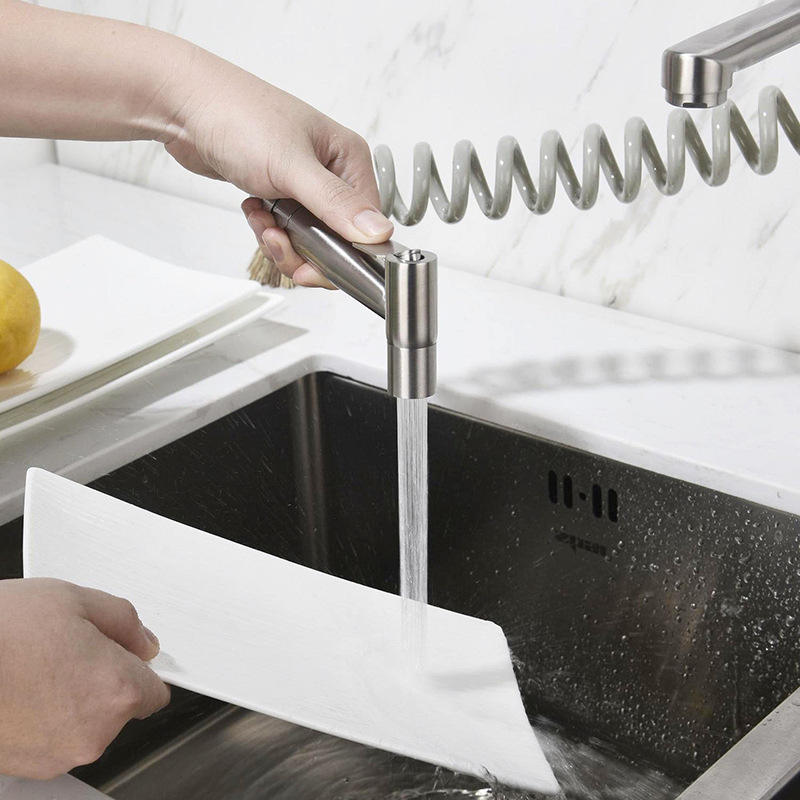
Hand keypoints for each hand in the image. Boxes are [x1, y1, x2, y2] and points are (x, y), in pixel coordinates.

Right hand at [0, 578, 169, 778]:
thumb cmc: (0, 634)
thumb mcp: (74, 600)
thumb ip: (124, 620)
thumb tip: (143, 640)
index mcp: (116, 690)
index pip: (156, 691)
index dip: (138, 667)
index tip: (126, 657)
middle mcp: (93, 733)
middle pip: (119, 707)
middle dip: (101, 678)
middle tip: (67, 650)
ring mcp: (58, 756)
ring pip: (84, 723)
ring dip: (71, 699)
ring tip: (36, 668)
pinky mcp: (28, 768)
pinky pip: (53, 738)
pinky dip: (44, 718)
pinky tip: (21, 690)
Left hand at [160, 48, 391, 286]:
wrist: (185, 106)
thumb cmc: (237, 117)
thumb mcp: (291, 166)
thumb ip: (335, 204)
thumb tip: (379, 232)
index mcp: (349, 160)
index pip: (366, 227)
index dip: (342, 254)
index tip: (313, 264)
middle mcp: (334, 173)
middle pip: (338, 240)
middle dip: (305, 250)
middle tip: (277, 240)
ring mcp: (307, 185)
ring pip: (310, 241)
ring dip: (283, 242)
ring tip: (261, 220)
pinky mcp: (283, 193)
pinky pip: (288, 232)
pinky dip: (270, 232)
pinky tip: (254, 212)